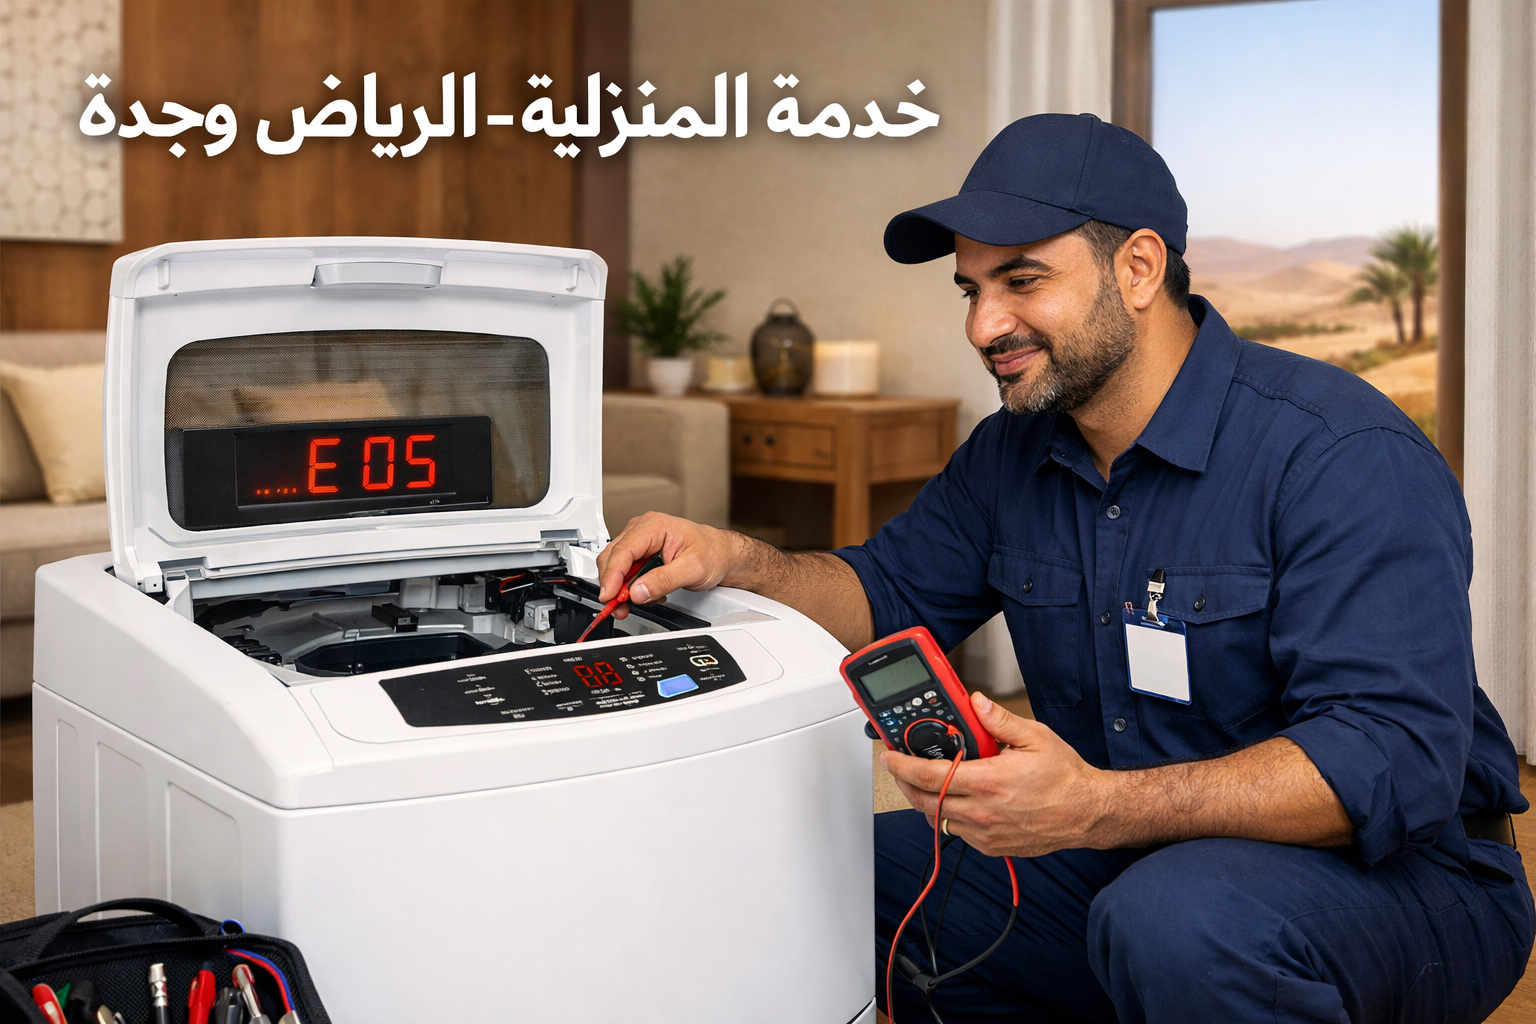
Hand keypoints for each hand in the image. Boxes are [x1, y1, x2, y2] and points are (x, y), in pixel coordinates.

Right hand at [595, 512, 741, 616]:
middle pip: (613, 557)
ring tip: (638, 601)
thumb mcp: (693, 569)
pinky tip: (645, 592)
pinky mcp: (640, 553)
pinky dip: (629, 586)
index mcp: (655, 526)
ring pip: (615, 565)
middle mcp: (642, 529)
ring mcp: (639, 540)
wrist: (721, 554)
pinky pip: (624, 571)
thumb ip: (664, 581)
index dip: (612, 575)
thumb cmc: (712, 553)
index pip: (624, 550)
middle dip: (613, 585)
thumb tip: (637, 592)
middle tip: (619, 607)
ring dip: (621, 588)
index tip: (609, 596)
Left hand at [881, 692, 1108, 857]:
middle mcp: (983, 811)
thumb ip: (999, 720)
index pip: (928, 776)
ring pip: (937, 819)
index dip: (901, 766)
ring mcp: (986, 833)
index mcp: (988, 781)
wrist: (1087, 812)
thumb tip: (975, 703)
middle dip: (904, 784)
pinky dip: (948, 817)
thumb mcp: (1035, 737)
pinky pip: (957, 833)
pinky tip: (955, 801)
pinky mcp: (992, 846)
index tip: (890, 757)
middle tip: (899, 769)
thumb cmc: (1065, 777)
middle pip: (923, 801)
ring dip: (925, 801)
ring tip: (926, 783)